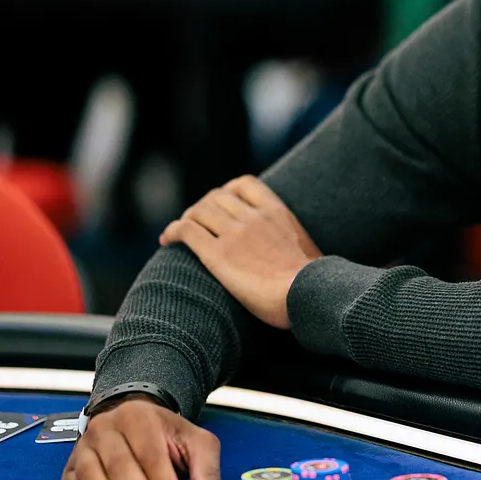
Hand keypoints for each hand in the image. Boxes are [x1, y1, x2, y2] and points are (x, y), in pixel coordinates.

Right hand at [61, 395, 224, 479]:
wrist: (133, 421)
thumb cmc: (166, 436)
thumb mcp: (196, 442)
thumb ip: (206, 472)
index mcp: (138, 417)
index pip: (152, 458)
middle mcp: (105, 428)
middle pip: (121, 468)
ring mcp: (83, 448)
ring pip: (93, 479)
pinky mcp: (70, 468)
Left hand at [161, 176, 320, 329]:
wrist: (309, 294)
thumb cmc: (314, 284)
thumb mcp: (308, 253)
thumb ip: (294, 247)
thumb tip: (301, 263)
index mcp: (278, 213)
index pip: (244, 185)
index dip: (227, 191)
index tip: (221, 205)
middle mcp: (254, 217)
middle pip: (216, 197)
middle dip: (202, 208)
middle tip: (196, 225)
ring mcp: (235, 234)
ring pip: (198, 211)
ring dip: (186, 219)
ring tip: (179, 234)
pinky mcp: (218, 255)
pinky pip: (187, 231)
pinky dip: (173, 231)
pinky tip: (167, 240)